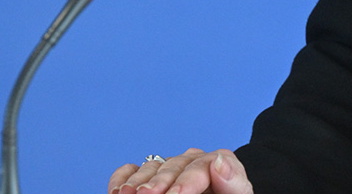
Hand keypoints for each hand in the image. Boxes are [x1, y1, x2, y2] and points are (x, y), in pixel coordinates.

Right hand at [108, 148, 251, 193]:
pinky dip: (123, 177)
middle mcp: (194, 161)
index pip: (204, 164)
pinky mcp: (152, 175)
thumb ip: (233, 183)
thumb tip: (219, 163)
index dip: (187, 180)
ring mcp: (171, 167)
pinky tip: (118, 190)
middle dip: (159, 182)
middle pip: (176, 165)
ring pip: (153, 166)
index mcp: (220, 164)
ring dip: (138, 181)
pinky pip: (133, 169)